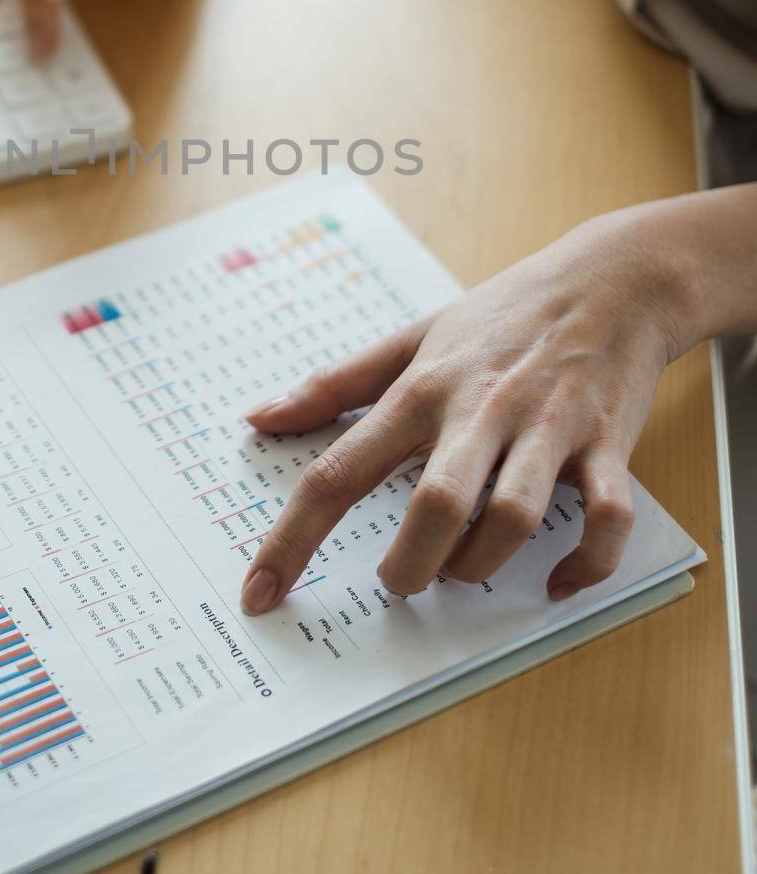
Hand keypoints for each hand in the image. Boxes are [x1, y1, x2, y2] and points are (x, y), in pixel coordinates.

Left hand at [239, 211, 686, 613]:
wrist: (613, 279)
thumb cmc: (502, 315)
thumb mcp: (411, 337)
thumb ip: (334, 385)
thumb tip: (259, 418)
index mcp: (421, 391)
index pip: (339, 471)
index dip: (292, 540)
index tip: (260, 593)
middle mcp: (480, 411)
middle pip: (436, 505)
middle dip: (408, 565)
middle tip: (395, 581)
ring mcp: (547, 430)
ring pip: (514, 517)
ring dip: (481, 564)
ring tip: (460, 571)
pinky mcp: (608, 445)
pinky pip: (606, 519)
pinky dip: (584, 564)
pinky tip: (555, 581)